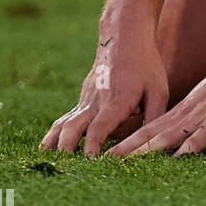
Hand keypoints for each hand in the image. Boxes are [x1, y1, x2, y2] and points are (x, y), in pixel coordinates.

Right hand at [40, 41, 168, 156]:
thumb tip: (151, 143)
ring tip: (50, 163)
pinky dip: (54, 135)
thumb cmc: (146, 65)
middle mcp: (97, 102)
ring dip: (56, 144)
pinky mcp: (82, 100)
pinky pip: (64, 119)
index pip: (100, 126)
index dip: (93, 145)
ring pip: (64, 124)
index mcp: (118, 101)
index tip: (90, 161)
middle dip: (67, 149)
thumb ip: (154, 117)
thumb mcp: (158, 89)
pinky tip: (46, 149)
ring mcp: (86, 100)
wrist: (124, 37)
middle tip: (66, 168)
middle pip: (74, 128)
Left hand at [107, 46, 205, 157]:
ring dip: (147, 149)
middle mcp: (187, 114)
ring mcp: (203, 116)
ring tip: (126, 161)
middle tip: (103, 160)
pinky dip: (191, 146)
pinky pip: (205, 134)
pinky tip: (179, 156)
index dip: (127, 142)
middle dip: (127, 148)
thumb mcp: (205, 105)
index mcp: (182, 112)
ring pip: (171, 135)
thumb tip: (174, 139)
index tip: (106, 154)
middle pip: (152, 133)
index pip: (148, 129)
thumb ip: (189, 120)